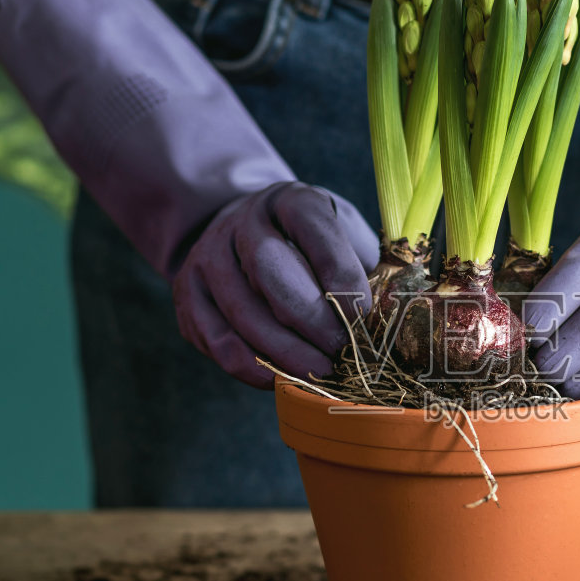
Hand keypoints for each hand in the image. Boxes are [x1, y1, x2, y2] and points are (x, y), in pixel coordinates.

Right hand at [173, 182, 378, 388]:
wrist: (245, 238)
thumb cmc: (311, 249)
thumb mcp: (343, 239)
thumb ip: (364, 269)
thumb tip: (390, 319)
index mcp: (290, 200)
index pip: (314, 231)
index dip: (341, 277)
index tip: (363, 317)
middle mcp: (242, 221)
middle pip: (270, 269)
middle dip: (311, 318)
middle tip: (341, 351)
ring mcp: (209, 257)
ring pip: (242, 310)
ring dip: (285, 351)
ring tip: (320, 373)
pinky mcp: (189, 295)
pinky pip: (218, 340)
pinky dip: (252, 367)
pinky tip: (281, 379)